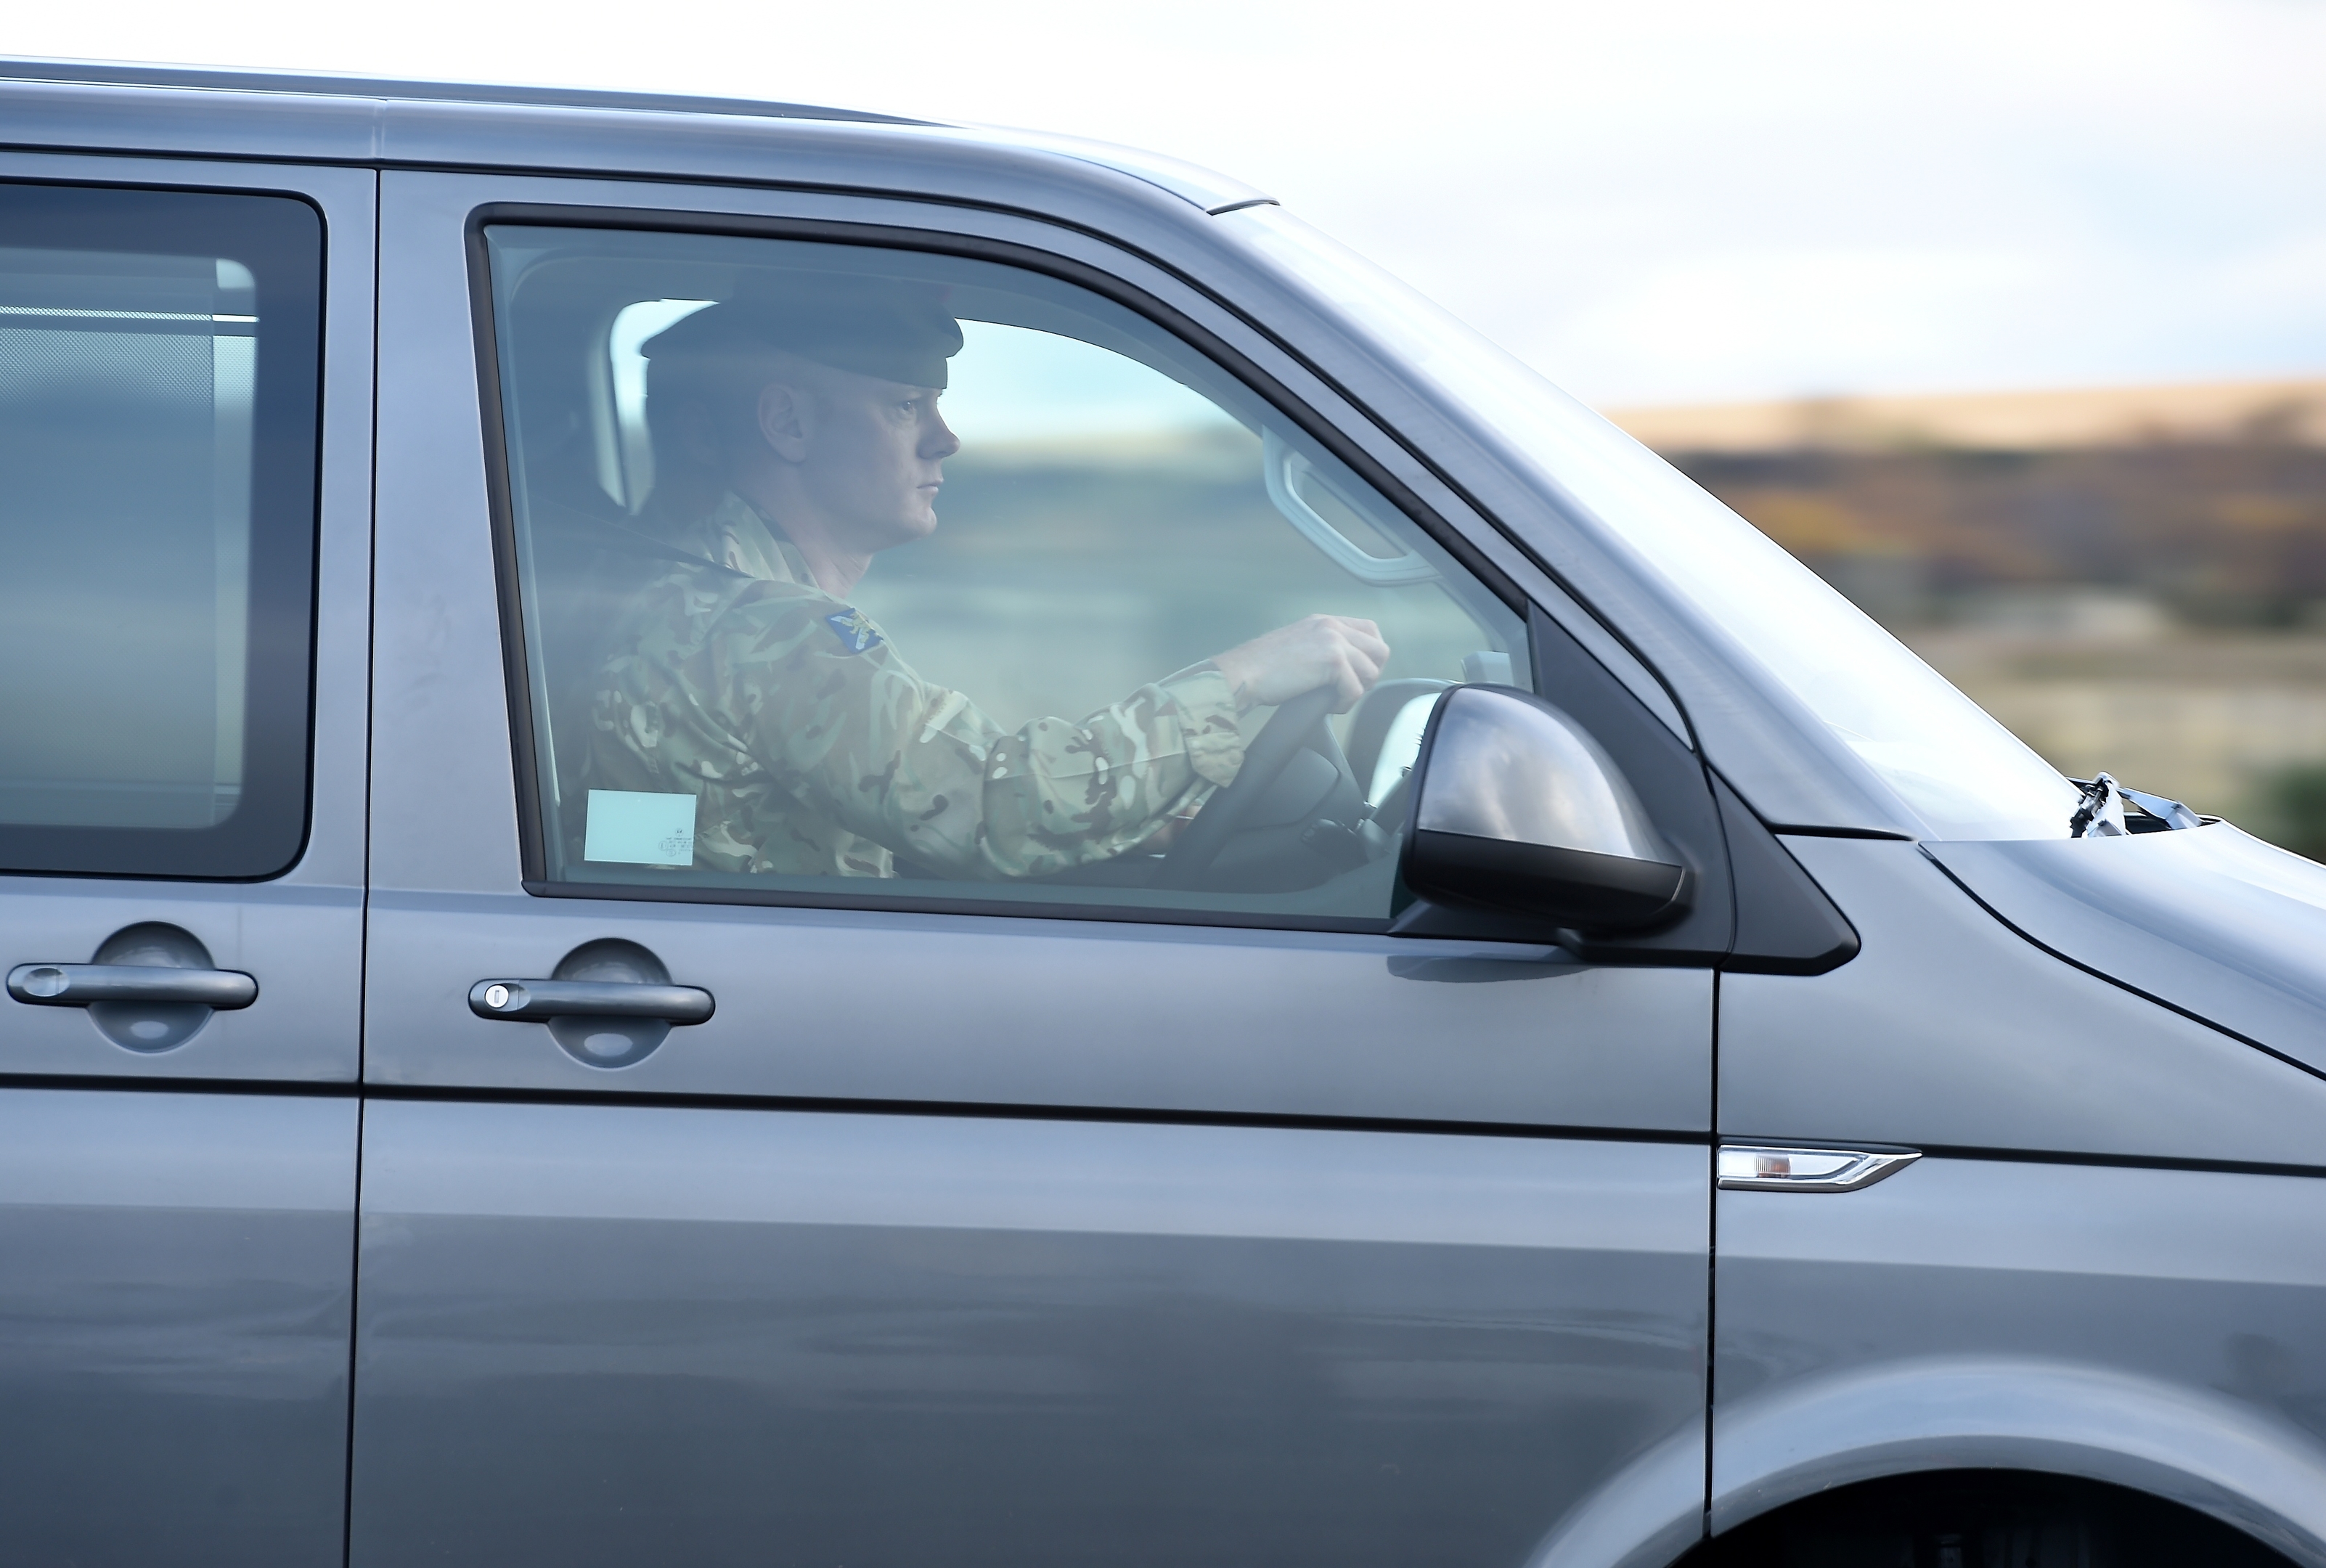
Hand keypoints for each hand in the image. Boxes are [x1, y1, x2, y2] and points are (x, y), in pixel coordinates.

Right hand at [1209, 615, 1389, 713]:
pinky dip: (1344, 703)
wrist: (1243, 673)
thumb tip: (1345, 670)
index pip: (1370, 631)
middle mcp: (1332, 626)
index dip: (1370, 657)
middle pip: (1379, 650)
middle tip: (1349, 690)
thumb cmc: (1261, 668)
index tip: (1356, 675)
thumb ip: (1322, 648)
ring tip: (1334, 699)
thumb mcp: (1298, 646)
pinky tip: (1327, 705)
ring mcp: (1334, 641)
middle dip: (1370, 675)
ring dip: (1356, 691)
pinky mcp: (1332, 660)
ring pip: (1371, 671)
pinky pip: (1356, 689)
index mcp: (1324, 622)